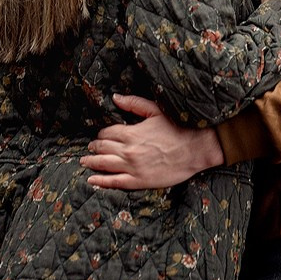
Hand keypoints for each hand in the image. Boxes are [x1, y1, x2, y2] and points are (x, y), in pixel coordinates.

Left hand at [82, 94, 223, 188]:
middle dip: (94, 147)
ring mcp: (132, 167)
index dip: (102, 134)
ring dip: (92, 162)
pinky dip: (100, 181)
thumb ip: (134, 104)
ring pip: (104, 164)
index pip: (107, 133)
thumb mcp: (155, 111)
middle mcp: (128, 150)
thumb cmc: (177, 128)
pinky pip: (114, 182)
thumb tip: (115, 97)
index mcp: (131, 132)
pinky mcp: (138, 181)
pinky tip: (91, 179)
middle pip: (102, 148)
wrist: (195, 149)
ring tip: (85, 161)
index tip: (102, 135)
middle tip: (91, 147)